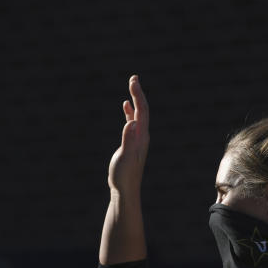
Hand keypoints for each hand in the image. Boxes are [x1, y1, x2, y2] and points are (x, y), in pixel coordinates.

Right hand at [108, 75, 149, 196]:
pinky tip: (126, 107)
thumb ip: (128, 140)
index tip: (133, 81)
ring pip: (138, 115)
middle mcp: (142, 136)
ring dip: (135, 101)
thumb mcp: (125, 157)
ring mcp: (137, 140)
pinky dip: (130, 112)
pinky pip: (132, 123)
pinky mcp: (131, 144)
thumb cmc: (124, 175)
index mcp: (141, 136)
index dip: (138, 95)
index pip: (143, 111)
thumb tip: (132, 123)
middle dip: (138, 93)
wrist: (125, 189)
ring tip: (132, 86)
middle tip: (133, 78)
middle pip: (143, 110)